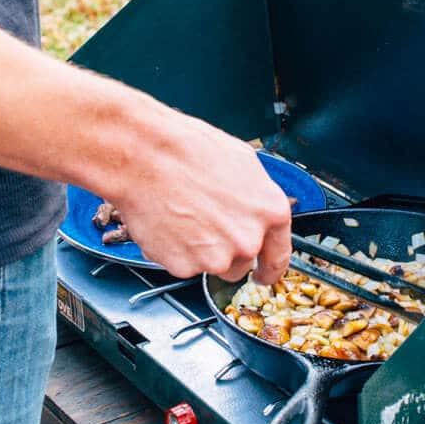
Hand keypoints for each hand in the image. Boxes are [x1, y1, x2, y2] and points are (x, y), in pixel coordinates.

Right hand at [102, 108, 290, 283]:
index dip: (270, 268)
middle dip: (226, 250)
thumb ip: (255, 197)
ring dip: (201, 251)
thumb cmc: (188, 150)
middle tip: (204, 225)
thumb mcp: (241, 162)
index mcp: (270, 212)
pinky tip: (168, 223)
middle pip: (242, 263)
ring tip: (183, 217)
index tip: (263, 273)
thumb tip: (253, 208)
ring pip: (212, 266)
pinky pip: (182, 265)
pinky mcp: (184, 266)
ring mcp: (216, 257)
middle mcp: (248, 240)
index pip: (279, 255)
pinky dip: (174, 251)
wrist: (145, 156)